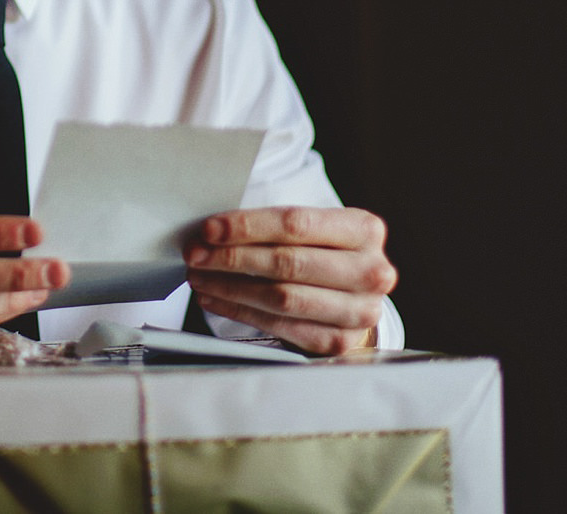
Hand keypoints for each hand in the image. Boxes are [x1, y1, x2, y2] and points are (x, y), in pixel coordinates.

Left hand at [183, 206, 396, 355]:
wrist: (354, 295)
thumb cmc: (322, 252)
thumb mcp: (314, 228)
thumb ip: (273, 225)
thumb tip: (212, 230)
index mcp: (365, 230)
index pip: (295, 223)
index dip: (247, 226)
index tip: (209, 228)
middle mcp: (371, 271)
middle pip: (287, 263)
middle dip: (232, 257)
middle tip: (195, 254)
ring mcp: (359, 312)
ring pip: (281, 297)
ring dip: (230, 286)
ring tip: (200, 276)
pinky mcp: (340, 342)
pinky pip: (279, 326)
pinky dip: (240, 311)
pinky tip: (216, 298)